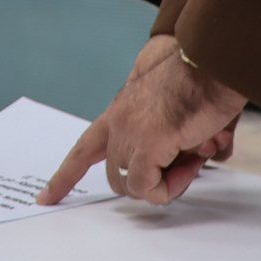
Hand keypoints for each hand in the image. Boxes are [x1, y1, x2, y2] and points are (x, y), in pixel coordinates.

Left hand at [37, 35, 245, 207]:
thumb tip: (197, 154)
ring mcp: (130, 132)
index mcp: (121, 111)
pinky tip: (191, 164)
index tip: (46, 197)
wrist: (214, 64)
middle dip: (149, 181)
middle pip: (115, 174)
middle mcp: (119, 121)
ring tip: (192, 161)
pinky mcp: (147, 144)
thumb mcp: (179, 115)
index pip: (84, 148)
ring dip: (164, 184)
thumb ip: (177, 138)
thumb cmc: (204, 83)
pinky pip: (147, 188)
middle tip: (185, 166)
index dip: (65, 175)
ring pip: (132, 185)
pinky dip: (169, 187)